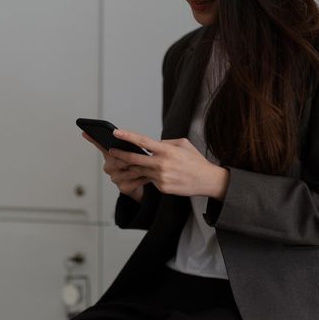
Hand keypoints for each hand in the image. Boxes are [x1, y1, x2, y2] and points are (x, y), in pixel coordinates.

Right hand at [82, 132, 148, 202]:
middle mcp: (109, 166)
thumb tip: (123, 135)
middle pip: (117, 160)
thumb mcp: (133, 152)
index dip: (92, 139)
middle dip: (129, 158)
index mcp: (110, 155)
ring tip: (149, 166)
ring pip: (128, 171)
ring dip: (140, 168)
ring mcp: (115, 178)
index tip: (85, 132)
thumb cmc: (137, 164)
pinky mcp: (123, 188)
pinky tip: (149, 176)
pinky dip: (143, 178)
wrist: (142, 183)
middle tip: (139, 156)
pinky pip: (135, 181)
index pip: (100, 145)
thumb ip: (128, 144)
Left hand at [109, 129, 229, 199]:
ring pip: (139, 171)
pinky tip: (147, 173)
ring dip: (130, 167)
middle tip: (111, 150)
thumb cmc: (195, 160)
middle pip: (134, 159)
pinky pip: (149, 180)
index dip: (128, 136)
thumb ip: (165, 143)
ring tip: (122, 162)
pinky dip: (147, 175)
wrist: (207, 180)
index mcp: (167, 150)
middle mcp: (162, 164)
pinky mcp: (161, 187)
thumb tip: (152, 144)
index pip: (143, 141)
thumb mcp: (183, 144)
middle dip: (120, 154)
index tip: (116, 132)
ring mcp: (161, 177)